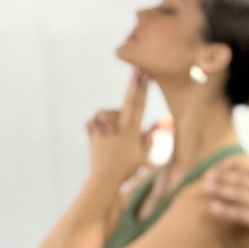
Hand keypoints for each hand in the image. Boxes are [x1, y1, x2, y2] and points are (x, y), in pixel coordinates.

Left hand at [85, 69, 155, 184]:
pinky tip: (101, 135)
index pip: (140, 105)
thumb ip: (149, 138)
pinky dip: (97, 125)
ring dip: (111, 117)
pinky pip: (94, 122)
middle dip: (134, 83)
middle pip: (127, 100)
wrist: (105, 178)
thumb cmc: (127, 168)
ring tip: (114, 132)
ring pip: (107, 112)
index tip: (145, 74)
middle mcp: (118, 126)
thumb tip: (155, 126)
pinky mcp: (92, 133)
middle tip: (138, 69)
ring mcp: (104, 128)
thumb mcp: (144, 154)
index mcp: (132, 129)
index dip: (143, 88)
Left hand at [204, 160, 248, 233]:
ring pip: (238, 194)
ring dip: (221, 189)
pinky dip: (225, 209)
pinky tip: (213, 207)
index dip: (236, 165)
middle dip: (224, 176)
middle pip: (241, 181)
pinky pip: (238, 213)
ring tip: (206, 187)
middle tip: (208, 175)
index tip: (223, 164)